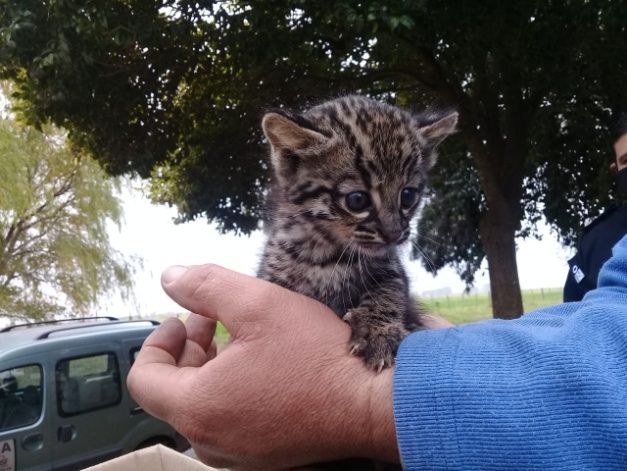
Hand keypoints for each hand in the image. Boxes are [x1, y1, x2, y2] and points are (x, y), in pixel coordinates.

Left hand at [127, 264, 398, 469]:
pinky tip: (259, 365)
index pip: (145, 378)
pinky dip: (231, 390)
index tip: (181, 318)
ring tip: (237, 337)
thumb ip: (206, 286)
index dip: (157, 341)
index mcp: (197, 408)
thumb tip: (170, 276)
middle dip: (187, 348)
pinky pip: (228, 421)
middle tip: (210, 318)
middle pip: (173, 392)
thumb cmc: (316, 359)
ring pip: (202, 406)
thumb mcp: (258, 304)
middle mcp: (209, 441)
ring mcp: (237, 453)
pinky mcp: (262, 455)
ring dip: (209, 368)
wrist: (370, 405)